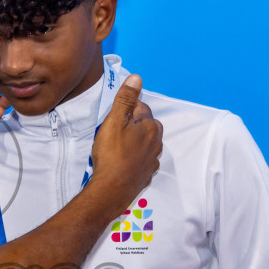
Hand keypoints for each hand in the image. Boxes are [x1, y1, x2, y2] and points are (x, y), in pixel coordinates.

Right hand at [85, 75, 161, 215]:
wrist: (112, 190)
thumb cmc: (112, 154)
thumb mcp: (114, 121)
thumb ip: (125, 99)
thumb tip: (137, 77)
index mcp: (150, 126)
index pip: (140, 108)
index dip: (125, 110)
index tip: (113, 118)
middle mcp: (156, 142)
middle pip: (146, 125)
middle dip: (133, 125)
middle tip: (113, 132)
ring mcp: (153, 160)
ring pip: (145, 143)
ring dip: (134, 142)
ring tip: (116, 147)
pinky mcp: (147, 174)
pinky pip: (142, 160)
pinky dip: (134, 158)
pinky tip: (122, 162)